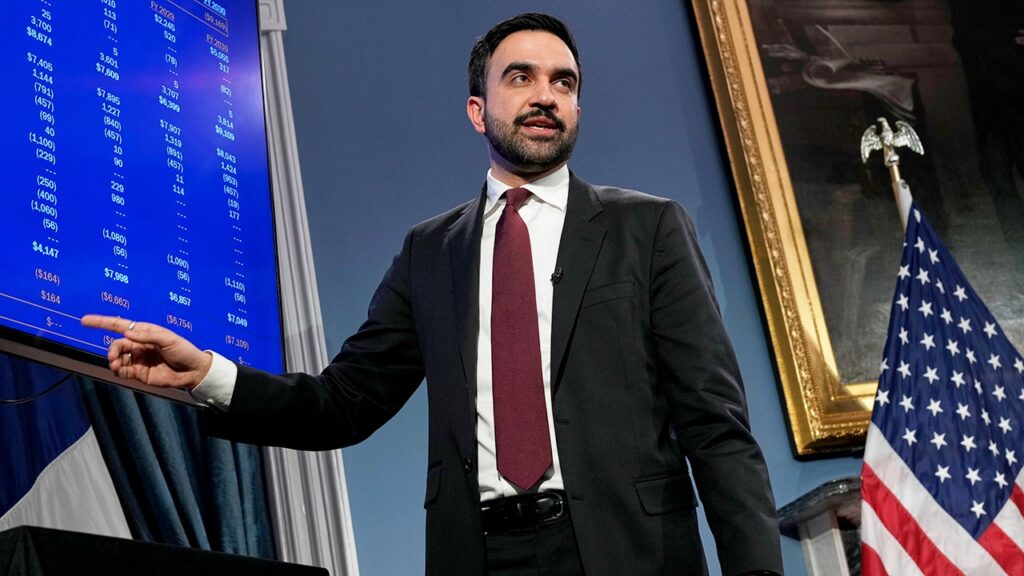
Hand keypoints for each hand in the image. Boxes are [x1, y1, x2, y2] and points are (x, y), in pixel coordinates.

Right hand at [81, 314, 212, 389]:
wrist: (193, 371)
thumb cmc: (183, 350)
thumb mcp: (168, 339)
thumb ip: (147, 336)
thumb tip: (127, 332)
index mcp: (145, 332)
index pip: (119, 325)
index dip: (102, 322)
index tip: (84, 321)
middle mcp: (139, 345)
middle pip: (117, 344)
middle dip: (112, 349)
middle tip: (114, 357)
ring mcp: (138, 359)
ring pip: (117, 358)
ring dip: (113, 360)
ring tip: (116, 364)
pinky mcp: (139, 373)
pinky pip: (122, 371)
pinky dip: (117, 370)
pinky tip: (119, 369)